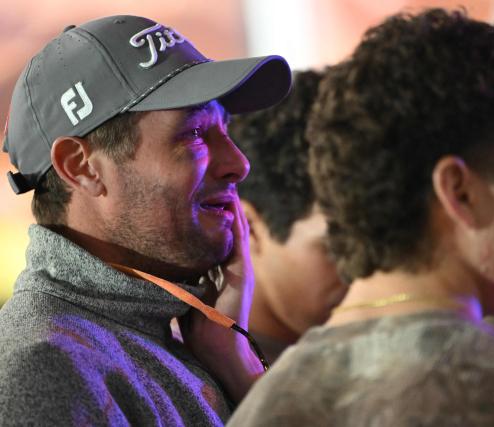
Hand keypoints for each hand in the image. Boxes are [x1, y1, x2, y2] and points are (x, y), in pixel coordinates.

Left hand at [180, 195, 262, 402]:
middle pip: (228, 227)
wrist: (217, 349)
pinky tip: (233, 202)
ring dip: (232, 206)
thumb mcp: (184, 292)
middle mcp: (232, 264)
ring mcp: (240, 267)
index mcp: (219, 269)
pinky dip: (237, 221)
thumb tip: (153, 262)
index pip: (214, 235)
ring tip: (226, 183)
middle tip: (212, 178)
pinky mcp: (242, 273)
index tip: (196, 192)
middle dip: (222, 204)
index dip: (209, 214)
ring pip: (237, 229)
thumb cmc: (198, 327)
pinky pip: (239, 241)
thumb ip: (178, 276)